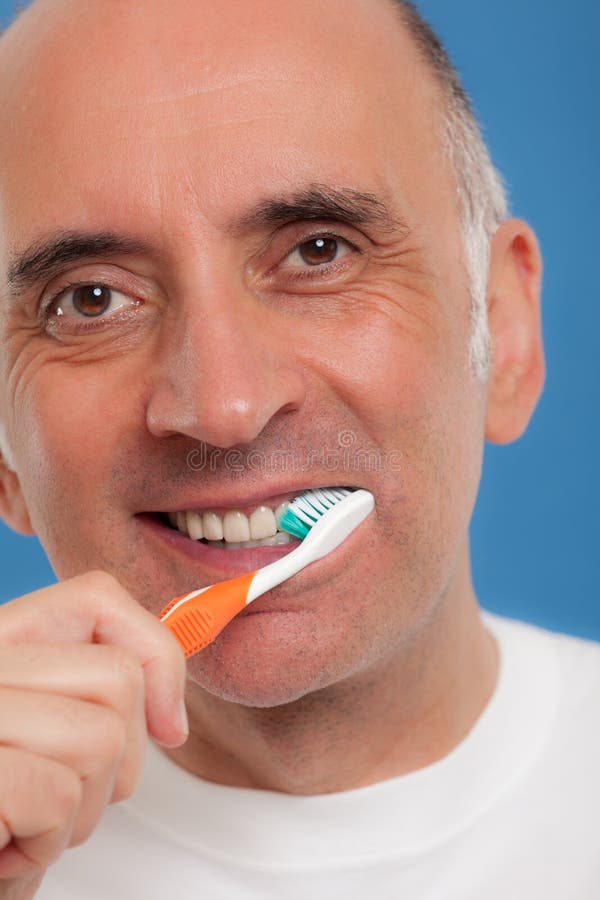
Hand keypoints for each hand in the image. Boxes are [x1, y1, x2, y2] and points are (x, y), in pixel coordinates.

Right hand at [0, 571, 186, 893]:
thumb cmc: (1, 817)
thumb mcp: (47, 741)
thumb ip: (92, 697)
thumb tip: (172, 712)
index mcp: (1, 642)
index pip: (96, 598)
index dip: (153, 652)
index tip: (168, 722)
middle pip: (119, 676)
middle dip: (121, 757)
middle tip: (62, 796)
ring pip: (103, 737)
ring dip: (83, 808)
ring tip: (28, 824)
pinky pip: (60, 795)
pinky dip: (47, 842)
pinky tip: (7, 849)